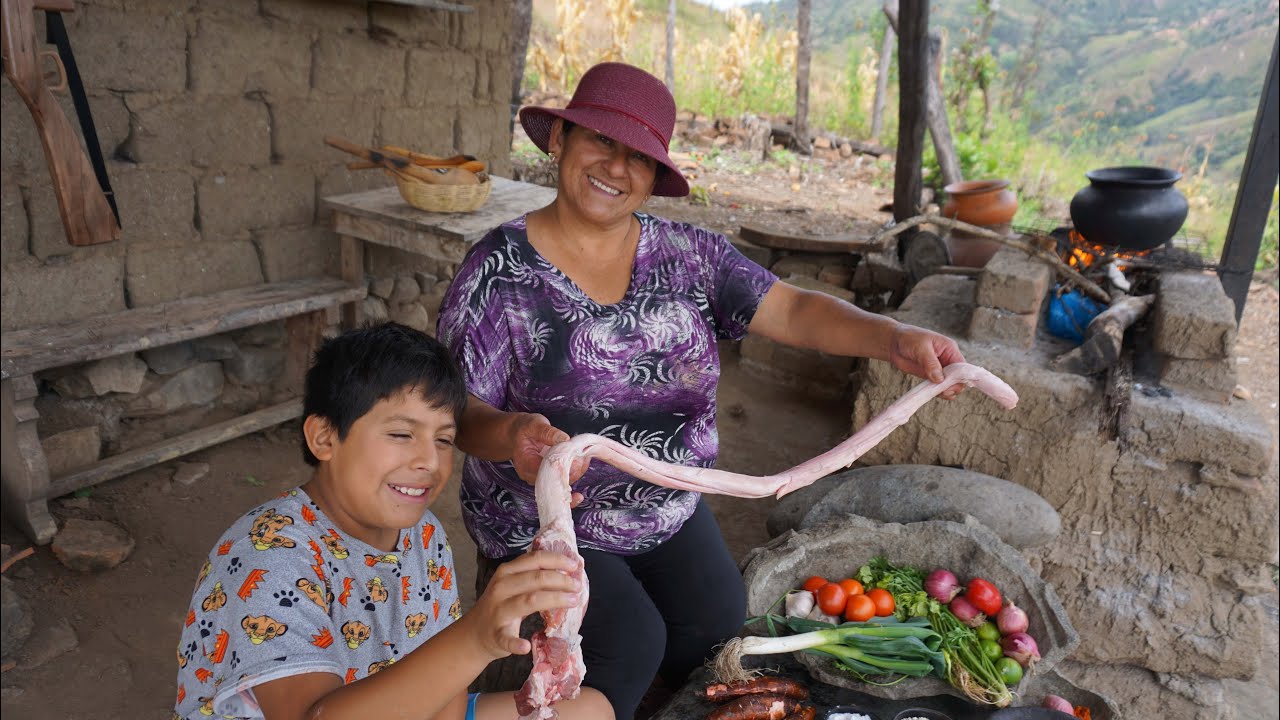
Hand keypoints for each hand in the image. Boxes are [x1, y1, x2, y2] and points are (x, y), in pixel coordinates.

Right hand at [465, 551, 582, 658]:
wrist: (474, 634)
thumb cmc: (500, 606)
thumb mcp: (512, 584)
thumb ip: (532, 575)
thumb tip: (566, 569)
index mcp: (507, 572)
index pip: (535, 559)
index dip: (557, 560)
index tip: (574, 565)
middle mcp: (501, 588)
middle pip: (536, 579)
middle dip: (561, 580)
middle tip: (578, 586)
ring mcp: (498, 612)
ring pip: (529, 601)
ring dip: (554, 600)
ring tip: (573, 602)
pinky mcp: (496, 635)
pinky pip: (507, 639)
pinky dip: (516, 644)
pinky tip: (526, 646)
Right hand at [509, 413, 589, 488]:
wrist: (515, 434)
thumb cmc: (523, 429)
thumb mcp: (534, 425)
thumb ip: (548, 433)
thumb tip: (565, 439)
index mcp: (526, 464)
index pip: (548, 472)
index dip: (565, 467)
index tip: (578, 458)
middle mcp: (531, 476)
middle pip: (555, 482)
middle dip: (573, 471)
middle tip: (584, 457)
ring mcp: (538, 479)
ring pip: (560, 483)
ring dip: (575, 472)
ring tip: (585, 458)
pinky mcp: (545, 477)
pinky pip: (560, 481)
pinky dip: (573, 474)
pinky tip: (582, 465)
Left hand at [888, 323, 966, 398]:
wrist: (893, 343)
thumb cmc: (908, 339)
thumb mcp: (921, 348)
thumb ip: (931, 363)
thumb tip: (940, 379)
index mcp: (949, 349)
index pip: (962, 366)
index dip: (961, 377)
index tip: (952, 386)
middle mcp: (947, 359)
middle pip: (958, 377)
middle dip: (954, 386)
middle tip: (944, 391)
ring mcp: (939, 369)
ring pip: (950, 384)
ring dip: (947, 390)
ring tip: (939, 393)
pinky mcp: (930, 376)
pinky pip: (939, 387)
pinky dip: (939, 392)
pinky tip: (935, 394)